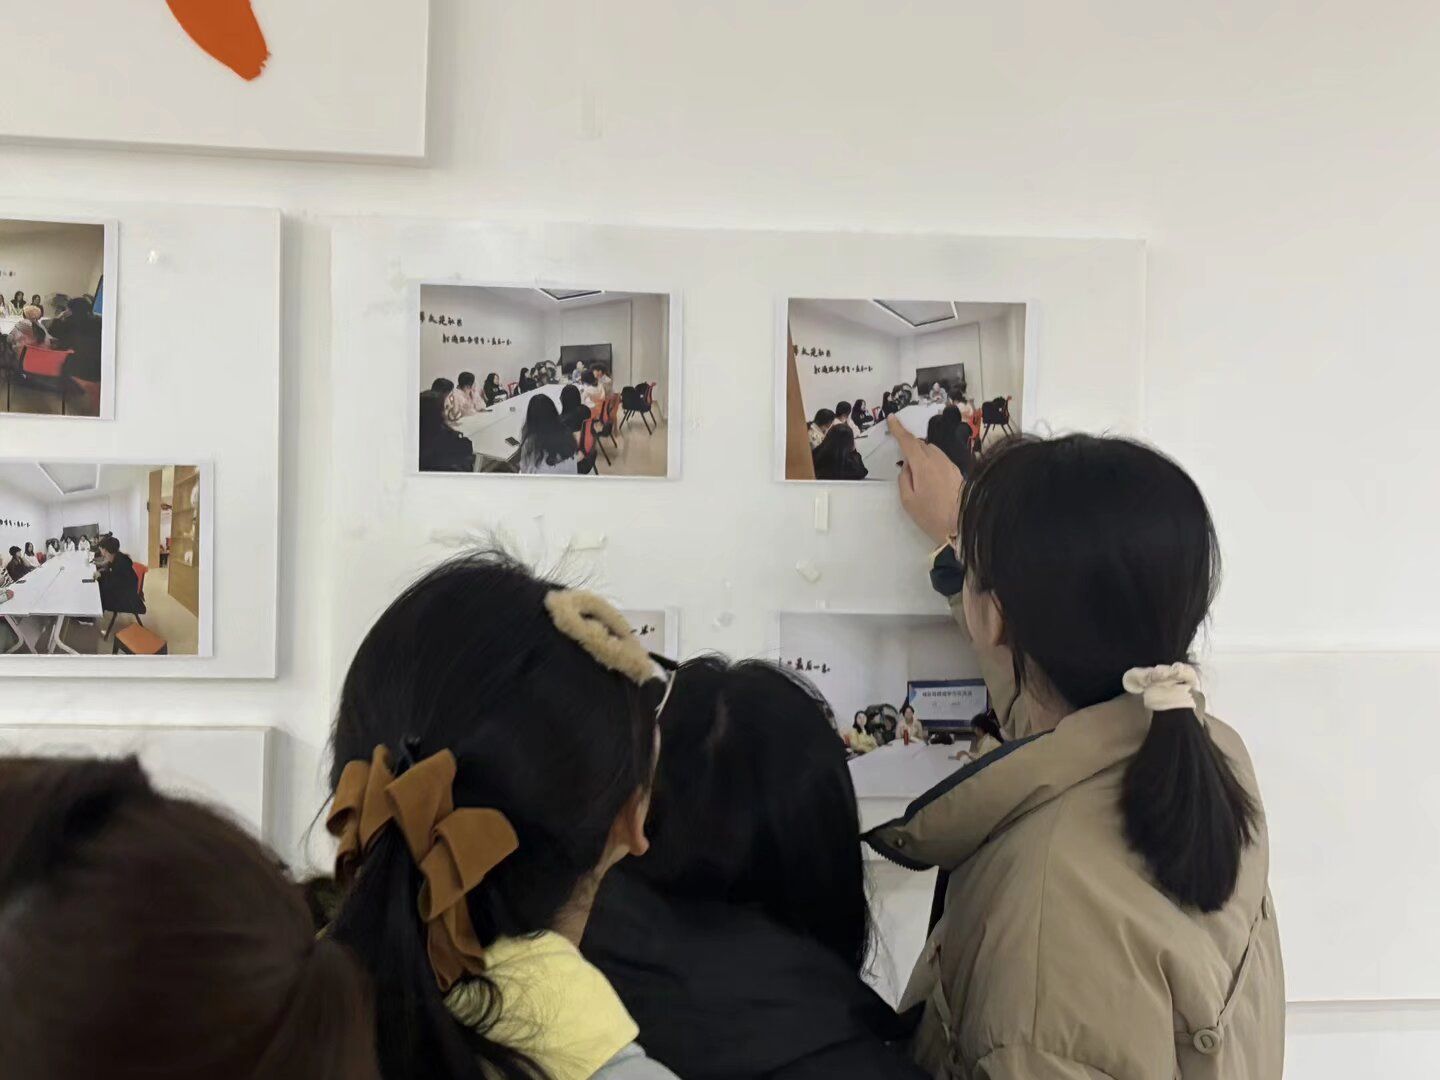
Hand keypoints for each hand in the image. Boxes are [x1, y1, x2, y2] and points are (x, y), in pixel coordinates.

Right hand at [891, 414, 963, 545]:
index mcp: (923, 465)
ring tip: (918, 476)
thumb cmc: (932, 516)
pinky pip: (940, 459)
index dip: (899, 429)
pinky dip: (931, 461)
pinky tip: (930, 479)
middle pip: (921, 444)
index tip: (892, 419)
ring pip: (932, 450)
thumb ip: (904, 478)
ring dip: (922, 455)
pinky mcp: (956, 471)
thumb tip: (907, 467)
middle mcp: (938, 460)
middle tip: (904, 462)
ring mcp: (949, 464)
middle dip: (911, 446)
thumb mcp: (908, 500)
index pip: (909, 442)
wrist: (962, 524)